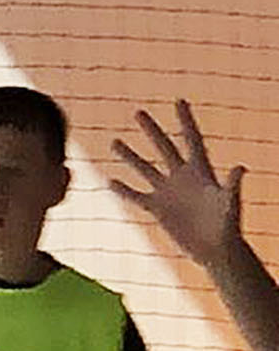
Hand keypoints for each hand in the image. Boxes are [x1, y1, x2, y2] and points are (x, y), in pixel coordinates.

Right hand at [110, 99, 247, 269]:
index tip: (178, 100)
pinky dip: (123, 190)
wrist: (216, 250)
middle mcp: (182, 178)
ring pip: (145, 169)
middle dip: (152, 130)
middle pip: (164, 148)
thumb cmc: (228, 226)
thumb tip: (240, 167)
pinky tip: (109, 181)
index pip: (191, 140)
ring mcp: (168, 193)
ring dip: (129, 156)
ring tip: (114, 141)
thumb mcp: (231, 203)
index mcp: (201, 172)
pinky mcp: (158, 209)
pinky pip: (136, 196)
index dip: (186, 120)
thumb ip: (233, 185)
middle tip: (138, 112)